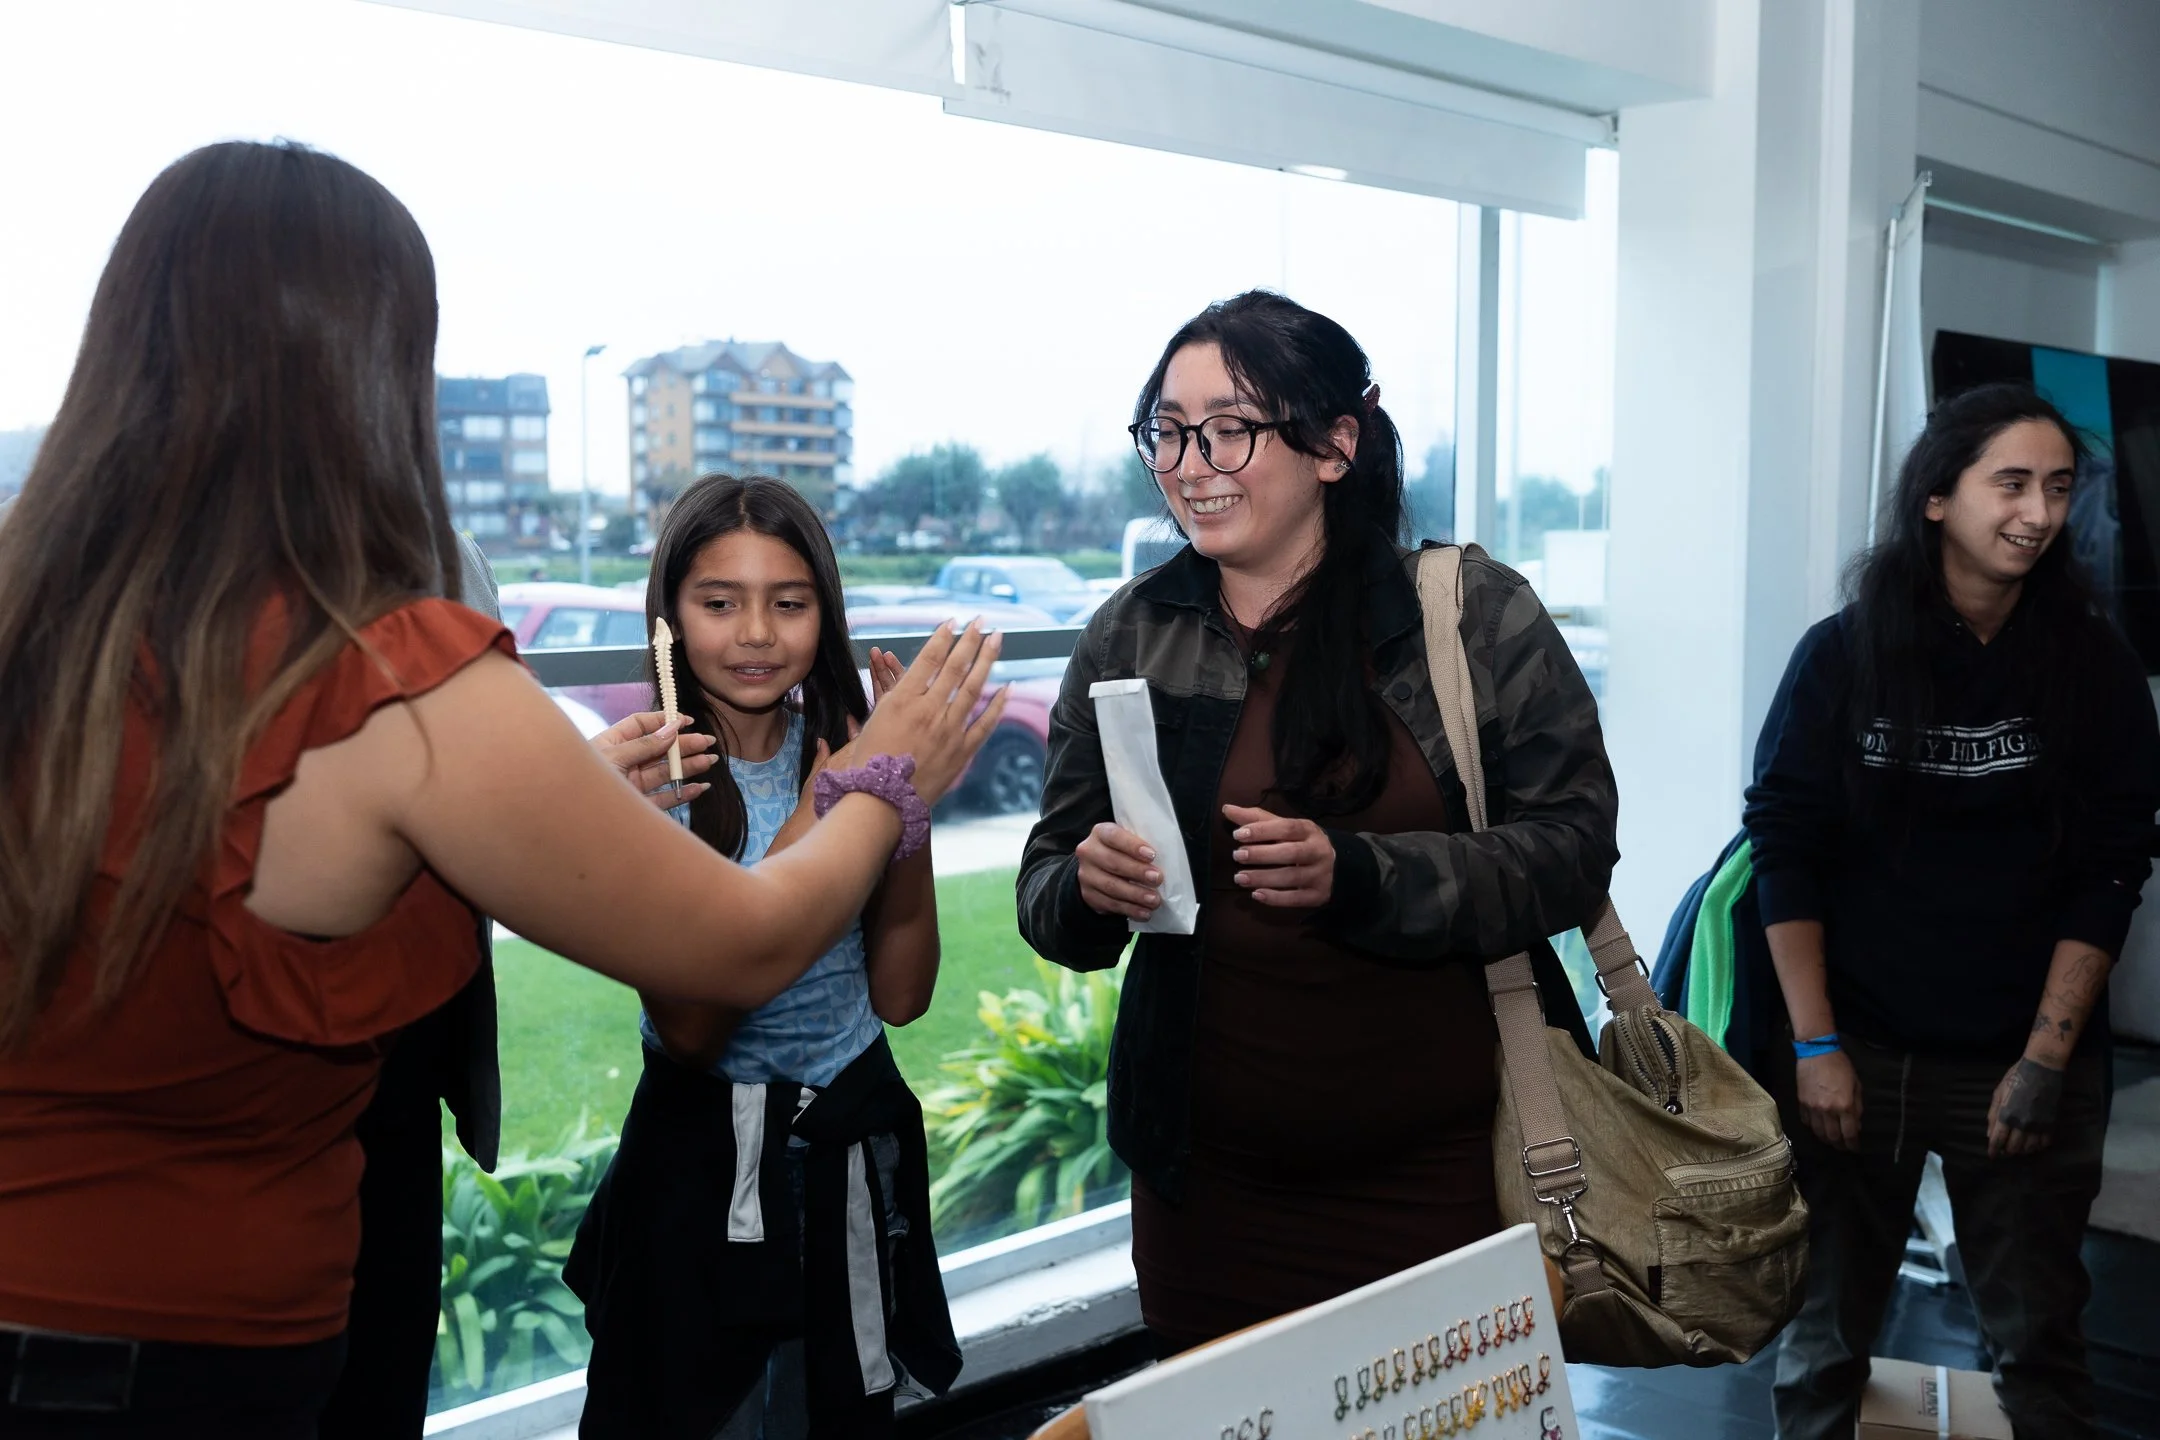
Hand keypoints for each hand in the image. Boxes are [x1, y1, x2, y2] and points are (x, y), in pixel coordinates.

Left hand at [592, 711, 717, 808]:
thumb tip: (671, 729)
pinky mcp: (639, 808)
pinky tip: (700, 787)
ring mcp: (632, 786)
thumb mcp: (612, 757)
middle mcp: (623, 763)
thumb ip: (643, 746)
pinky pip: (665, 799)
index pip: (640, 725)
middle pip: (658, 749)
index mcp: (611, 744)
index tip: (686, 721)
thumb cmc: (580, 782)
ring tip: (710, 761)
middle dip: (683, 744)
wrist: (567, 821)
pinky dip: (684, 793)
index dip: (663, 721)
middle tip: (707, 742)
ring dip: (688, 766)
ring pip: (665, 773)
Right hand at [849, 621, 1005, 804]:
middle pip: (955, 667)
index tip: (954, 621)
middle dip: (970, 640)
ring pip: (973, 688)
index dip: (943, 637)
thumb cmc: (869, 761)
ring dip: (987, 661)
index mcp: (902, 700)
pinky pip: (985, 723)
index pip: (929, 660)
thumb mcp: (874, 720)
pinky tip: (1008, 686)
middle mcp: (928, 711)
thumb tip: (908, 671)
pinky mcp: (961, 751)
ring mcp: (948, 731)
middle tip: (983, 621)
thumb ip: (894, 695)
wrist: (881, 801)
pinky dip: (998, 704)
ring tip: (997, 639)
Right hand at [1076, 822, 1161, 920]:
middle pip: (1113, 863)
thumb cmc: (1123, 851)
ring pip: (1111, 886)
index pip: (1114, 836)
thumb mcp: (1129, 840)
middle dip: (1137, 872)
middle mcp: (1089, 852)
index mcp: (1100, 833)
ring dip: (1136, 895)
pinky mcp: (1089, 895)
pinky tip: (1145, 912)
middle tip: (1158, 879)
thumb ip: (1142, 844)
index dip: (1132, 846)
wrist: (1099, 869)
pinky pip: (1110, 904)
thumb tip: (1168, 858)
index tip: (1152, 855)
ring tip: (1155, 900)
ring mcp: (1086, 875)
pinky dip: (1130, 909)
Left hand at [1221, 805, 1334, 907]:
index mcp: (1308, 830)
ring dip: (1263, 878)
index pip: (1287, 828)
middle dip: (1262, 854)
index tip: (1238, 834)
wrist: (1339, 865)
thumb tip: (1227, 809)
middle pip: (1290, 853)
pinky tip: (1256, 894)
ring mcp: (1319, 875)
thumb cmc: (1303, 842)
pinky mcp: (1318, 895)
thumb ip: (1257, 819)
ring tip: (1239, 878)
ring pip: (1291, 878)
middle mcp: (1317, 851)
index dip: (1262, 831)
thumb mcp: (1285, 827)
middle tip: (1237, 855)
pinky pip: (1296, 899)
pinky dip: (1275, 898)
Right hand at [1795, 1050, 1862, 1150]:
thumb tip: (1856, 1124)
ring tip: (1831, 1141)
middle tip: (1843, 1147)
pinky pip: (1807, 1121)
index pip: (1849, 1133)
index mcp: (1844, 1105)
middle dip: (1840, 1145)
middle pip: (1833, 1136)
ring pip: (1818, 1132)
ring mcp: (1812, 1107)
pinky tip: (1818, 1127)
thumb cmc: (1840, 1066)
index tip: (1855, 1148)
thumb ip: (1857, 1107)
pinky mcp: (1801, 1102)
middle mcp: (1828, 1110)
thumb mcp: (1856, 1085)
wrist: (1817, 1052)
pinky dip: (1813, 1128)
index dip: (1853, 1144)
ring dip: (1826, 1139)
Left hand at [1988, 1057, 2064, 1157]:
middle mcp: (2022, 1123)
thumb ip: (1993, 1114)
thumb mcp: (1998, 1093)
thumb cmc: (2016, 1078)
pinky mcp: (2051, 1123)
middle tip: (2005, 1149)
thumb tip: (1990, 1134)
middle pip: (2014, 1148)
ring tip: (2019, 1147)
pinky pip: (2045, 1143)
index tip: (1992, 1156)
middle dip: (2007, 1151)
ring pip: (2030, 1148)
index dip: (1994, 1150)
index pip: (1998, 1140)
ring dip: (2023, 1150)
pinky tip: (2034, 1143)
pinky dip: (2039, 1146)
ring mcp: (2038, 1125)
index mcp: (2006, 1115)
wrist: (2042, 1070)